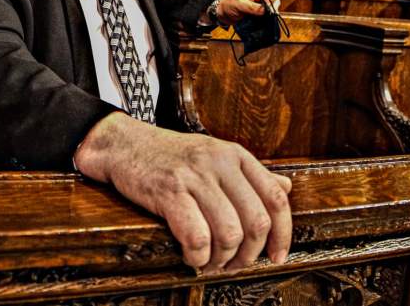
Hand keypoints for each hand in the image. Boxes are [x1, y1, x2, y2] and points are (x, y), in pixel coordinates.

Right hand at [74, 113, 292, 270]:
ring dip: (222, 259)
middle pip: (256, 222)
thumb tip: (285, 188)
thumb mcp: (214, 156)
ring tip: (209, 262)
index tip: (276, 256)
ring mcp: (194, 176)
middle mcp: (219, 163)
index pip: (275, 198)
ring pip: (230, 233)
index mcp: (235, 155)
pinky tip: (190, 257)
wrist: (124, 145)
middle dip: (249, 254)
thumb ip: (249, 175)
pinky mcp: (169, 192)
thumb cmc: (170, 157)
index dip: (282, 234)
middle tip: (234, 264)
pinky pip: (197, 237)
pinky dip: (198, 257)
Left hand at [216, 0, 279, 26]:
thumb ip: (253, 8)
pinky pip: (267, 15)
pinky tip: (264, 21)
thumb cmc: (228, 5)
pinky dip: (267, 18)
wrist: (222, 14)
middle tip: (268, 14)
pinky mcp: (258, 13)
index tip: (267, 4)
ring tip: (265, 18)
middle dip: (272, 6)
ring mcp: (260, 5)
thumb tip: (266, 11)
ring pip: (272, 8)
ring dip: (270, 13)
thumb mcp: (240, 5)